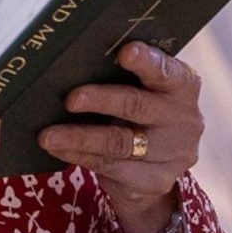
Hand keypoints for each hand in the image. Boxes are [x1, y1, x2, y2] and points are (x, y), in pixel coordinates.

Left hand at [38, 43, 202, 232]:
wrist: (158, 164)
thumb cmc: (141, 112)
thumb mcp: (143, 89)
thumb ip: (122, 76)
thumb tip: (72, 62)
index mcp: (183, 86)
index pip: (167, 71)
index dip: (147, 61)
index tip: (125, 52)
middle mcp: (183, 119)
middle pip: (138, 106)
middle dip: (102, 100)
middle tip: (71, 99)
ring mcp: (172, 154)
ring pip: (118, 142)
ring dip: (79, 137)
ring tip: (48, 135)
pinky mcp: (154, 180)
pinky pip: (108, 166)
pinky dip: (78, 155)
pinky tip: (57, 148)